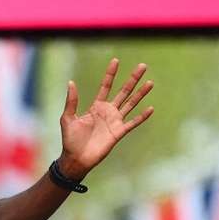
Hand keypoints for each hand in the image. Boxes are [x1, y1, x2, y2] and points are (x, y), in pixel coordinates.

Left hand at [58, 59, 153, 178]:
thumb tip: (71, 82)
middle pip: (123, 91)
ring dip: (140, 94)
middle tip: (142, 66)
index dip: (110, 74)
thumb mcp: (67, 117)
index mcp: (96, 106)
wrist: (76, 158)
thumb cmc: (70, 139)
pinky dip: (142, 116)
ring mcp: (115, 121)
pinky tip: (151, 108)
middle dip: (132, 79)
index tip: (116, 61)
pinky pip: (133, 123)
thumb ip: (71, 101)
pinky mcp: (119, 132)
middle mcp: (108, 112)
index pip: (106, 86)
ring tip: (150, 82)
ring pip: (131, 104)